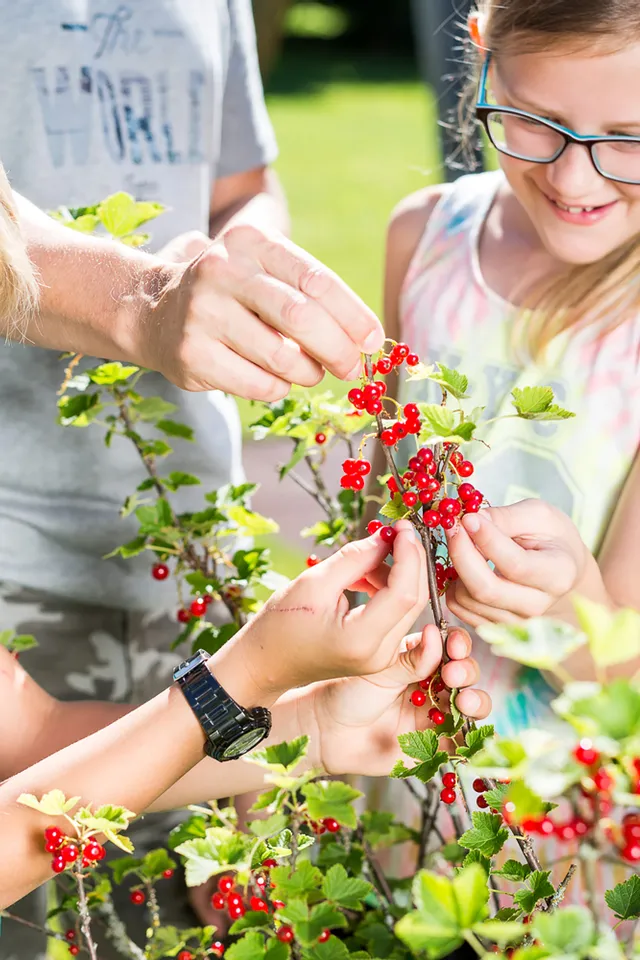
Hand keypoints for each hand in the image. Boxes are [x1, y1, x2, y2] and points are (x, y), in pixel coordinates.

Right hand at [143, 224, 383, 399]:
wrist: (154, 311)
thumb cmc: (232, 293)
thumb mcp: (265, 271)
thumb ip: (312, 294)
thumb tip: (366, 340)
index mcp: (250, 241)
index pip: (317, 280)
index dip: (353, 316)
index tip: (374, 341)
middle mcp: (222, 271)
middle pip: (300, 318)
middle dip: (338, 350)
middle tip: (353, 368)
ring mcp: (202, 313)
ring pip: (282, 358)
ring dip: (309, 373)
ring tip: (311, 372)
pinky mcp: (192, 354)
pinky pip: (259, 385)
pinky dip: (280, 388)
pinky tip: (276, 379)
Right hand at [211, 520, 427, 706]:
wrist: (265, 665)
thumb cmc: (281, 624)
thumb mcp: (314, 582)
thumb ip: (356, 558)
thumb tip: (389, 535)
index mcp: (361, 640)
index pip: (404, 593)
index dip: (409, 555)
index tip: (402, 526)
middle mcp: (380, 655)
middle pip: (414, 599)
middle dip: (410, 560)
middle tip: (395, 531)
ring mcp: (382, 659)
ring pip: (409, 606)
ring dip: (397, 574)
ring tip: (364, 560)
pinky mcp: (380, 654)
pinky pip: (397, 615)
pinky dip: (389, 589)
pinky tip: (365, 578)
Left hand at [306, 625, 490, 775]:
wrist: (325, 730)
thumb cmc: (346, 691)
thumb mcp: (379, 669)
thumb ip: (411, 658)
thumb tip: (437, 633)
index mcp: (419, 659)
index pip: (450, 646)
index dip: (458, 644)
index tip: (455, 645)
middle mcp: (431, 684)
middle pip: (466, 674)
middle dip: (466, 671)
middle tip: (452, 674)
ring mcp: (434, 714)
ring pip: (472, 706)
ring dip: (475, 700)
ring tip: (461, 701)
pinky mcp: (434, 745)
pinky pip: (462, 742)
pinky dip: (471, 737)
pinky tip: (467, 730)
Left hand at [444, 500, 588, 626]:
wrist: (562, 568)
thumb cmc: (552, 537)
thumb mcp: (538, 515)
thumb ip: (505, 518)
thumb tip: (470, 522)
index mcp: (557, 575)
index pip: (514, 564)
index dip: (486, 540)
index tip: (469, 518)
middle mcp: (538, 605)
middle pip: (486, 589)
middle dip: (461, 554)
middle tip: (454, 527)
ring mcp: (516, 622)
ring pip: (468, 600)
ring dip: (456, 567)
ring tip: (466, 544)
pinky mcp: (495, 627)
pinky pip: (460, 609)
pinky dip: (453, 584)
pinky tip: (467, 566)